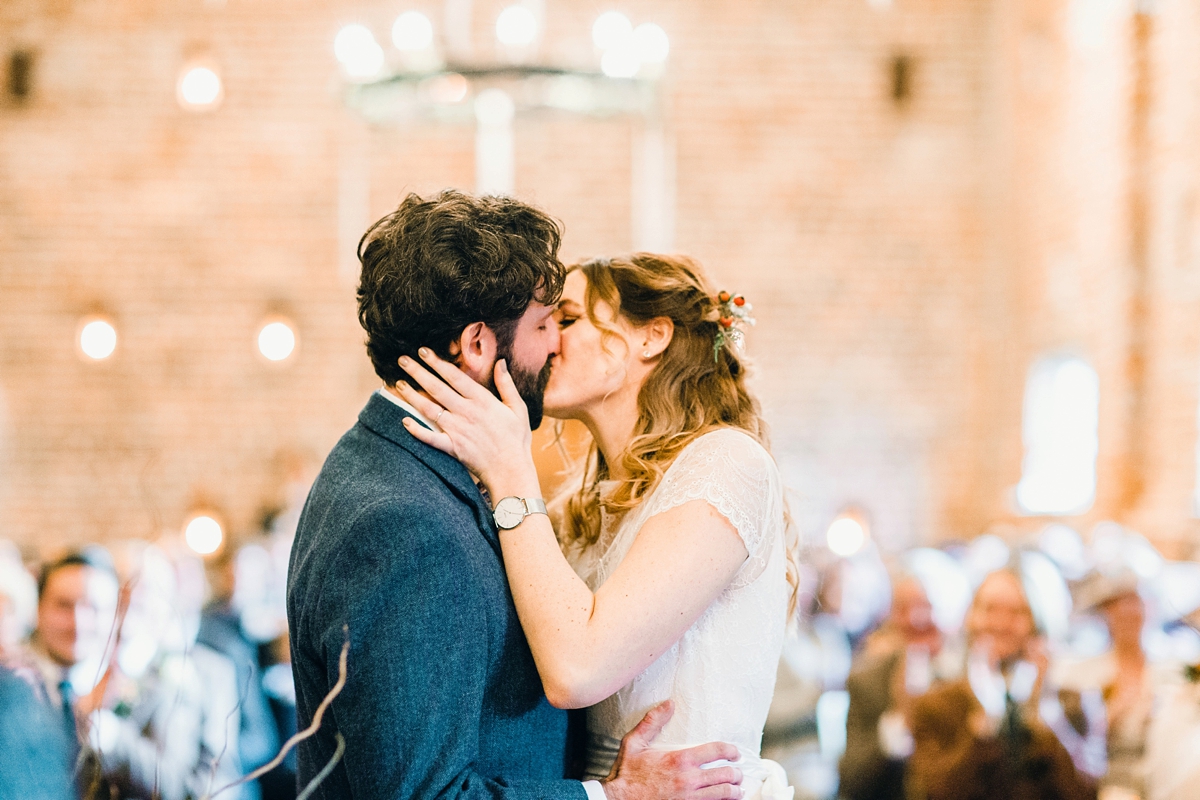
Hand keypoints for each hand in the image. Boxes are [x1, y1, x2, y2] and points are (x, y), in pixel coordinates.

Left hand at [396, 349, 539, 497]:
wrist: (511, 470)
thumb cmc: (516, 439)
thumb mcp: (518, 408)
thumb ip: (507, 384)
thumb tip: (500, 362)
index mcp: (482, 400)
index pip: (454, 377)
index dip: (437, 362)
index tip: (423, 351)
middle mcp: (466, 412)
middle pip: (437, 388)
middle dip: (418, 372)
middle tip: (402, 360)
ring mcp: (457, 430)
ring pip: (429, 409)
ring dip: (412, 396)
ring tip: (398, 384)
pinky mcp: (452, 447)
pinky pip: (430, 438)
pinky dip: (416, 430)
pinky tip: (404, 421)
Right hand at [603, 701, 742, 799]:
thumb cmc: (627, 773)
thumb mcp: (634, 743)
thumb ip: (652, 721)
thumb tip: (669, 703)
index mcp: (680, 759)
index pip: (716, 751)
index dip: (731, 751)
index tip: (735, 753)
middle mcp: (689, 779)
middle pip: (726, 774)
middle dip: (736, 773)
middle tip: (737, 772)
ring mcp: (690, 798)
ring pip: (724, 794)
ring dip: (735, 790)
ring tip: (737, 788)